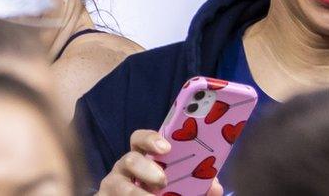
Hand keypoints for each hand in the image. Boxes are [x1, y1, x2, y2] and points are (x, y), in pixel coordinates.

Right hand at [97, 130, 223, 194]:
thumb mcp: (183, 191)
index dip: (151, 138)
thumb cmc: (161, 194)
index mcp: (144, 158)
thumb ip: (199, 187)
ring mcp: (112, 186)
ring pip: (116, 183)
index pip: (141, 139)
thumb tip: (215, 187)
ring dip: (136, 193)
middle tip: (163, 181)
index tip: (166, 147)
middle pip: (129, 159)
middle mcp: (125, 169)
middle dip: (146, 168)